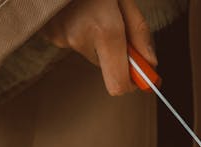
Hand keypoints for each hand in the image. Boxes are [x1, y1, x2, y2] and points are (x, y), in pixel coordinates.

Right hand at [42, 0, 156, 95]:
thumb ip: (139, 32)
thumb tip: (150, 63)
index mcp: (105, 29)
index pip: (118, 83)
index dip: (131, 83)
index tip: (140, 75)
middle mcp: (80, 38)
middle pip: (107, 68)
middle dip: (116, 54)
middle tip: (117, 25)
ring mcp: (61, 37)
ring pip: (91, 53)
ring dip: (97, 39)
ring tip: (92, 10)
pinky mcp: (50, 34)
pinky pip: (74, 42)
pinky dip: (80, 31)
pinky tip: (78, 10)